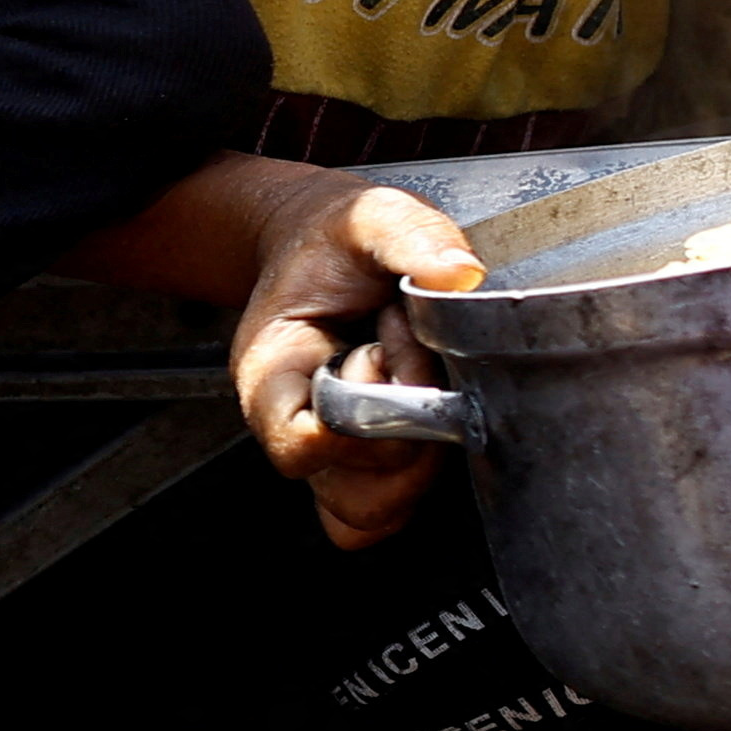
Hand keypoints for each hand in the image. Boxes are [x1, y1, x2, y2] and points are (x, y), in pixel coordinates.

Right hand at [226, 172, 482, 551]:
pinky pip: (384, 514)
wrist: (322, 251)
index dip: (360, 418)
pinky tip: (426, 417)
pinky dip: (416, 481)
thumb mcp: (369, 215)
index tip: (385, 357)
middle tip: (408, 354)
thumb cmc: (336, 241)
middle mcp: (293, 427)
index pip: (299, 443)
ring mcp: (329, 456)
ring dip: (418, 456)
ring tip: (417, 382)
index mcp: (272, 371)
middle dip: (405, 429)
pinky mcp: (363, 467)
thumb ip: (410, 237)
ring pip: (372, 513)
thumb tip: (459, 275)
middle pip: (351, 492)